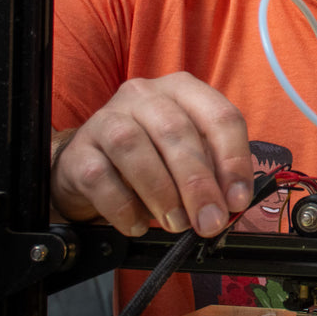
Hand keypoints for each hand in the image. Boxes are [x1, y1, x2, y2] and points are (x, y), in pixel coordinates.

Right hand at [51, 72, 253, 238]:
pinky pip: (100, 179)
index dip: (234, 160)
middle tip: (209, 221)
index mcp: (183, 90)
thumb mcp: (189, 156)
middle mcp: (144, 96)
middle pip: (177, 132)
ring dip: (162, 193)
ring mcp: (106, 119)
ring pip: (134, 148)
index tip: (237, 200)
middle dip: (198, 184)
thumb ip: (213, 173)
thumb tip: (231, 204)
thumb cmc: (154, 157)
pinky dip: (124, 208)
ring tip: (176, 223)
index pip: (220, 116)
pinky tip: (138, 225)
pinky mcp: (78, 151)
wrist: (93, 163)